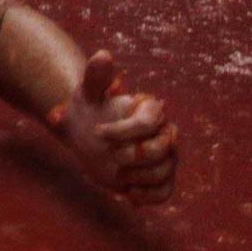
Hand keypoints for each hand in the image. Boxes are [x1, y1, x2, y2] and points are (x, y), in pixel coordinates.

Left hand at [51, 50, 178, 206]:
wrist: (86, 138)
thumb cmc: (87, 112)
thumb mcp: (86, 95)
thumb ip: (95, 77)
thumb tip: (103, 54)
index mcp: (151, 110)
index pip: (150, 121)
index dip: (124, 131)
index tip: (98, 133)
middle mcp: (165, 132)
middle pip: (160, 150)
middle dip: (130, 156)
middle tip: (110, 156)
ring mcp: (165, 157)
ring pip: (163, 173)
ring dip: (135, 177)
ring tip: (116, 172)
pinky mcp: (161, 179)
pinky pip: (164, 192)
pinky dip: (146, 196)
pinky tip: (128, 193)